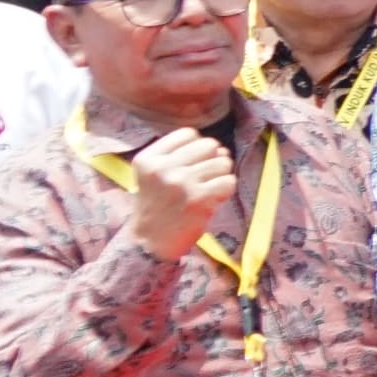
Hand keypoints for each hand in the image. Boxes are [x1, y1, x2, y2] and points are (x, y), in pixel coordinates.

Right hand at [122, 128, 236, 262]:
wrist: (150, 242)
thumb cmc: (158, 205)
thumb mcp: (154, 174)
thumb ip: (181, 156)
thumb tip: (221, 148)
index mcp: (147, 159)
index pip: (188, 133)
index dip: (198, 146)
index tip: (192, 163)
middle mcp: (162, 168)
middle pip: (209, 144)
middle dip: (213, 159)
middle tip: (204, 178)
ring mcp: (180, 183)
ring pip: (223, 162)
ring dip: (221, 175)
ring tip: (208, 189)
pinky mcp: (198, 199)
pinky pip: (229, 181)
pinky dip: (226, 190)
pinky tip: (212, 199)